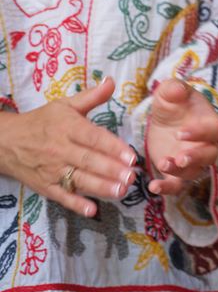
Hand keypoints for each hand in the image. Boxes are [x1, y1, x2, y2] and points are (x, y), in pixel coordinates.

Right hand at [0, 77, 136, 216]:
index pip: (93, 138)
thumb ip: (91, 97)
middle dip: (111, 170)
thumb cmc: (41, 122)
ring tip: (122, 191)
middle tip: (132, 177)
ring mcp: (52, 170)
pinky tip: (93, 210)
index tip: (131, 156)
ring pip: (79, 180)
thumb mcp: (64, 105)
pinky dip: (76, 204)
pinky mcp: (45, 186)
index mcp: (67, 128)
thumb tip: (111, 81)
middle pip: (88, 161)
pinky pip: (62, 197)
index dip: (112, 147)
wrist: (4, 142)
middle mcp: (60, 150)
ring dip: (101, 187)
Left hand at [145, 79, 217, 195]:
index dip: (200, 133)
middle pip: (209, 155)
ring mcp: (193, 162)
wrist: (166, 120)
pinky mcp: (178, 173)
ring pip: (194, 171)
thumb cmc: (174, 103)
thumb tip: (177, 89)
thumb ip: (174, 89)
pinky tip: (153, 187)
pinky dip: (168, 189)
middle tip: (180, 158)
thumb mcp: (170, 92)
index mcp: (210, 124)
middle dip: (195, 158)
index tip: (180, 133)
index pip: (213, 130)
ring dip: (180, 172)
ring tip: (163, 165)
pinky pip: (178, 185)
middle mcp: (206, 145)